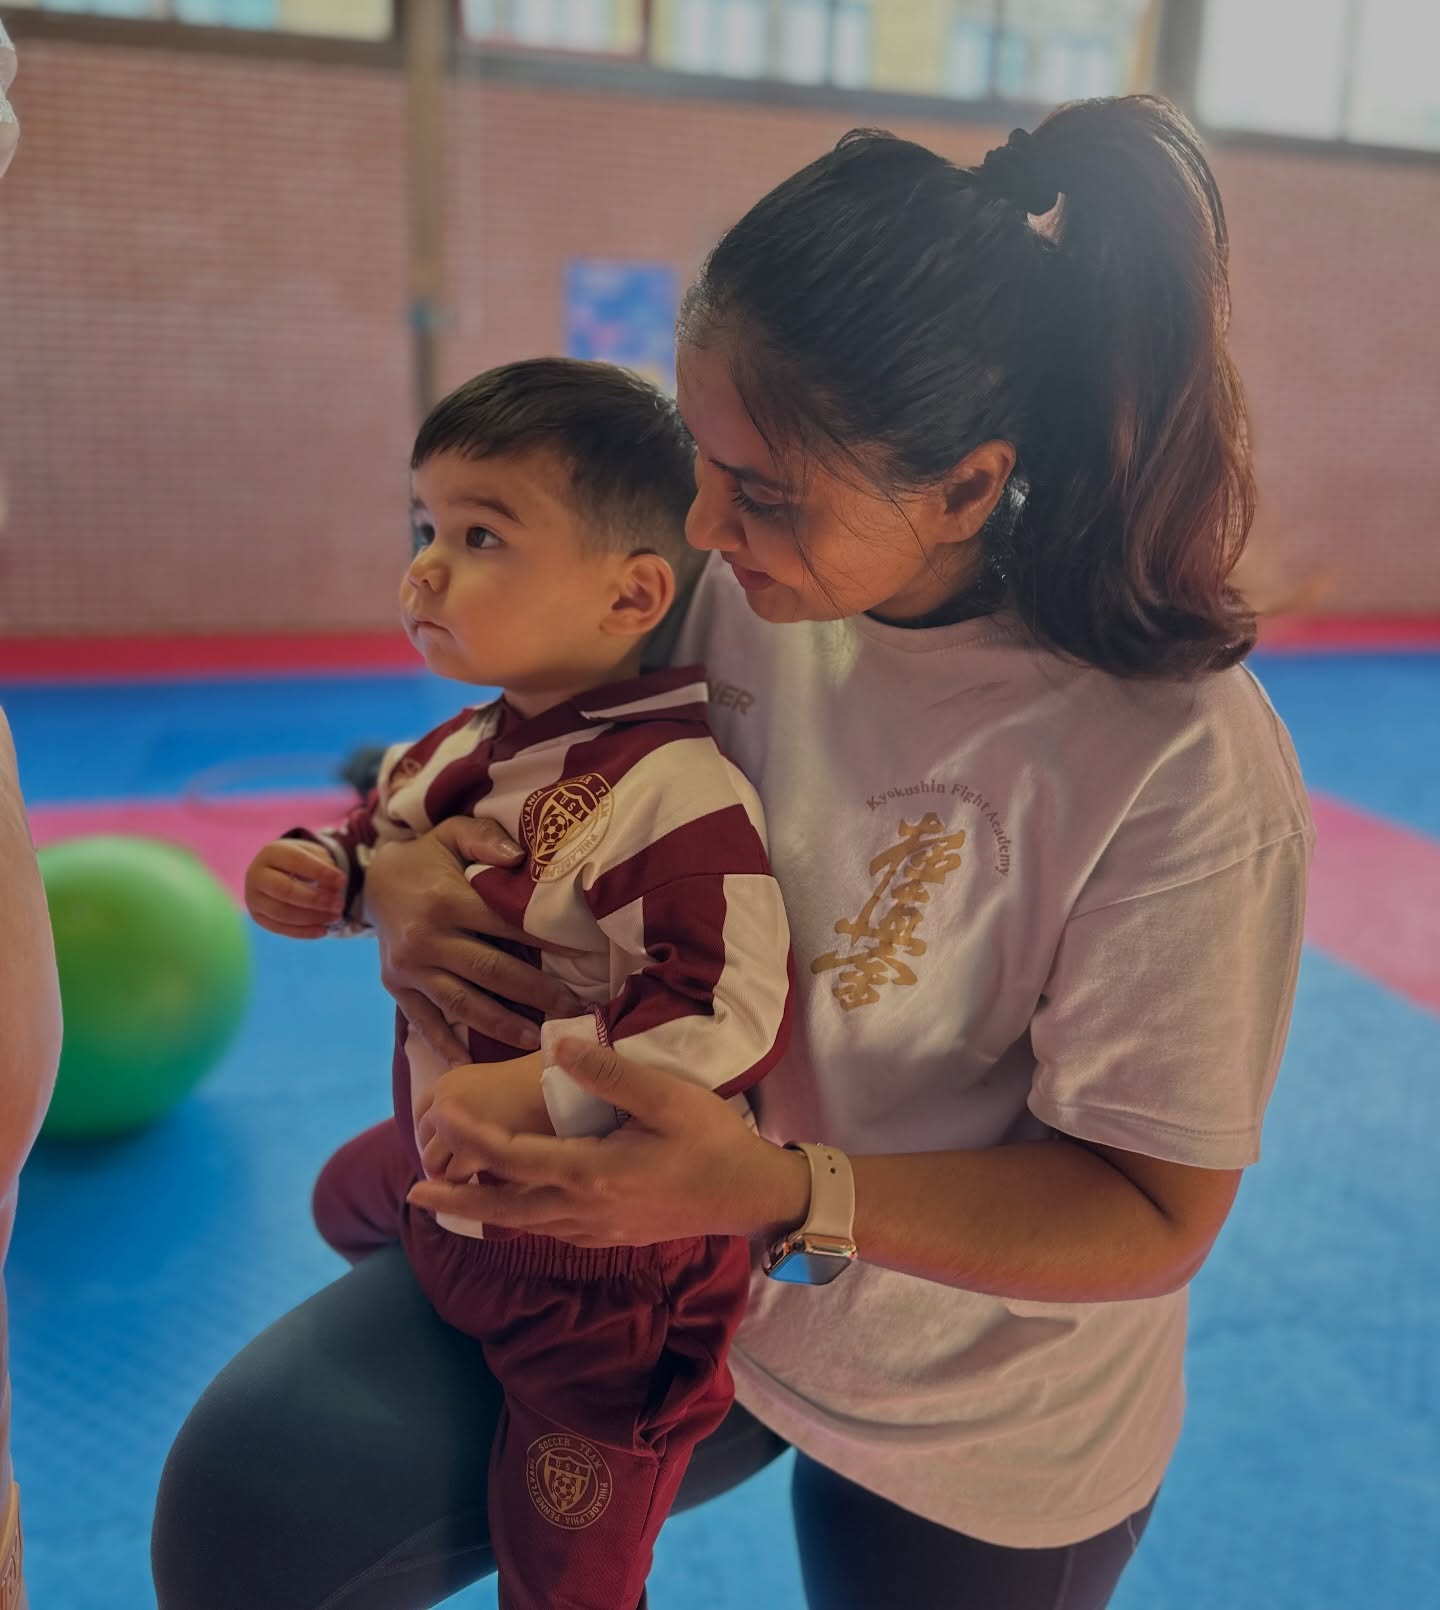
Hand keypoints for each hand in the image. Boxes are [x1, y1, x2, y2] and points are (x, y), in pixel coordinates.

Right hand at [244, 839, 345, 937]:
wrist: (276, 870)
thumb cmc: (300, 861)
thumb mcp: (313, 855)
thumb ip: (324, 867)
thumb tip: (335, 890)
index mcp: (272, 853)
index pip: (297, 862)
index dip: (321, 872)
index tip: (343, 881)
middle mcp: (257, 875)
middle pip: (285, 891)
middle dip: (316, 900)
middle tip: (339, 904)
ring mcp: (254, 898)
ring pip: (282, 913)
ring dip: (312, 918)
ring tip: (335, 916)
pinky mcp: (258, 916)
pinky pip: (280, 928)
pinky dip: (303, 932)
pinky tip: (323, 930)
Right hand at [366, 818, 583, 1065]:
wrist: (368, 879)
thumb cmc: (426, 857)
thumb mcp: (452, 832)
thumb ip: (486, 839)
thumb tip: (518, 857)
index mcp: (446, 900)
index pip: (506, 926)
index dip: (546, 942)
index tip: (583, 959)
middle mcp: (426, 938)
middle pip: (491, 972)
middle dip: (536, 994)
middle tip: (574, 1009)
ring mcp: (409, 968)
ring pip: (462, 1003)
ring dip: (501, 1025)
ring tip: (536, 1040)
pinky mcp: (396, 987)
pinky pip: (424, 1021)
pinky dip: (446, 1044)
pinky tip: (471, 1064)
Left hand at [407, 1040, 810, 1246]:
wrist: (750, 1196)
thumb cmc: (713, 1141)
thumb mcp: (668, 1097)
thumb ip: (610, 1074)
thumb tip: (557, 1050)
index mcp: (592, 1173)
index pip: (511, 1158)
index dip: (470, 1137)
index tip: (441, 1115)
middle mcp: (584, 1210)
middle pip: (504, 1207)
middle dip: (455, 1197)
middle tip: (413, 1190)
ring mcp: (597, 1229)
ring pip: (524, 1224)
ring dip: (483, 1209)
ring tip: (450, 1197)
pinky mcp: (610, 1235)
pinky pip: (549, 1230)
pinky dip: (519, 1217)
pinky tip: (513, 1206)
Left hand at [415, 1055, 552, 1181]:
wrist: (560, 1089)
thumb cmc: (538, 1085)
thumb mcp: (494, 1083)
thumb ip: (473, 1103)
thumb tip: (454, 1130)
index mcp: (448, 1082)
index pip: (422, 1112)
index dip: (433, 1132)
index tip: (446, 1143)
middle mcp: (444, 1102)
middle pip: (423, 1138)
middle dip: (438, 1155)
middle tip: (456, 1167)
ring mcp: (453, 1127)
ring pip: (433, 1161)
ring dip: (449, 1170)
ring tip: (470, 1177)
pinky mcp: (470, 1152)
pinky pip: (456, 1175)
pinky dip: (467, 1181)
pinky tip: (485, 1181)